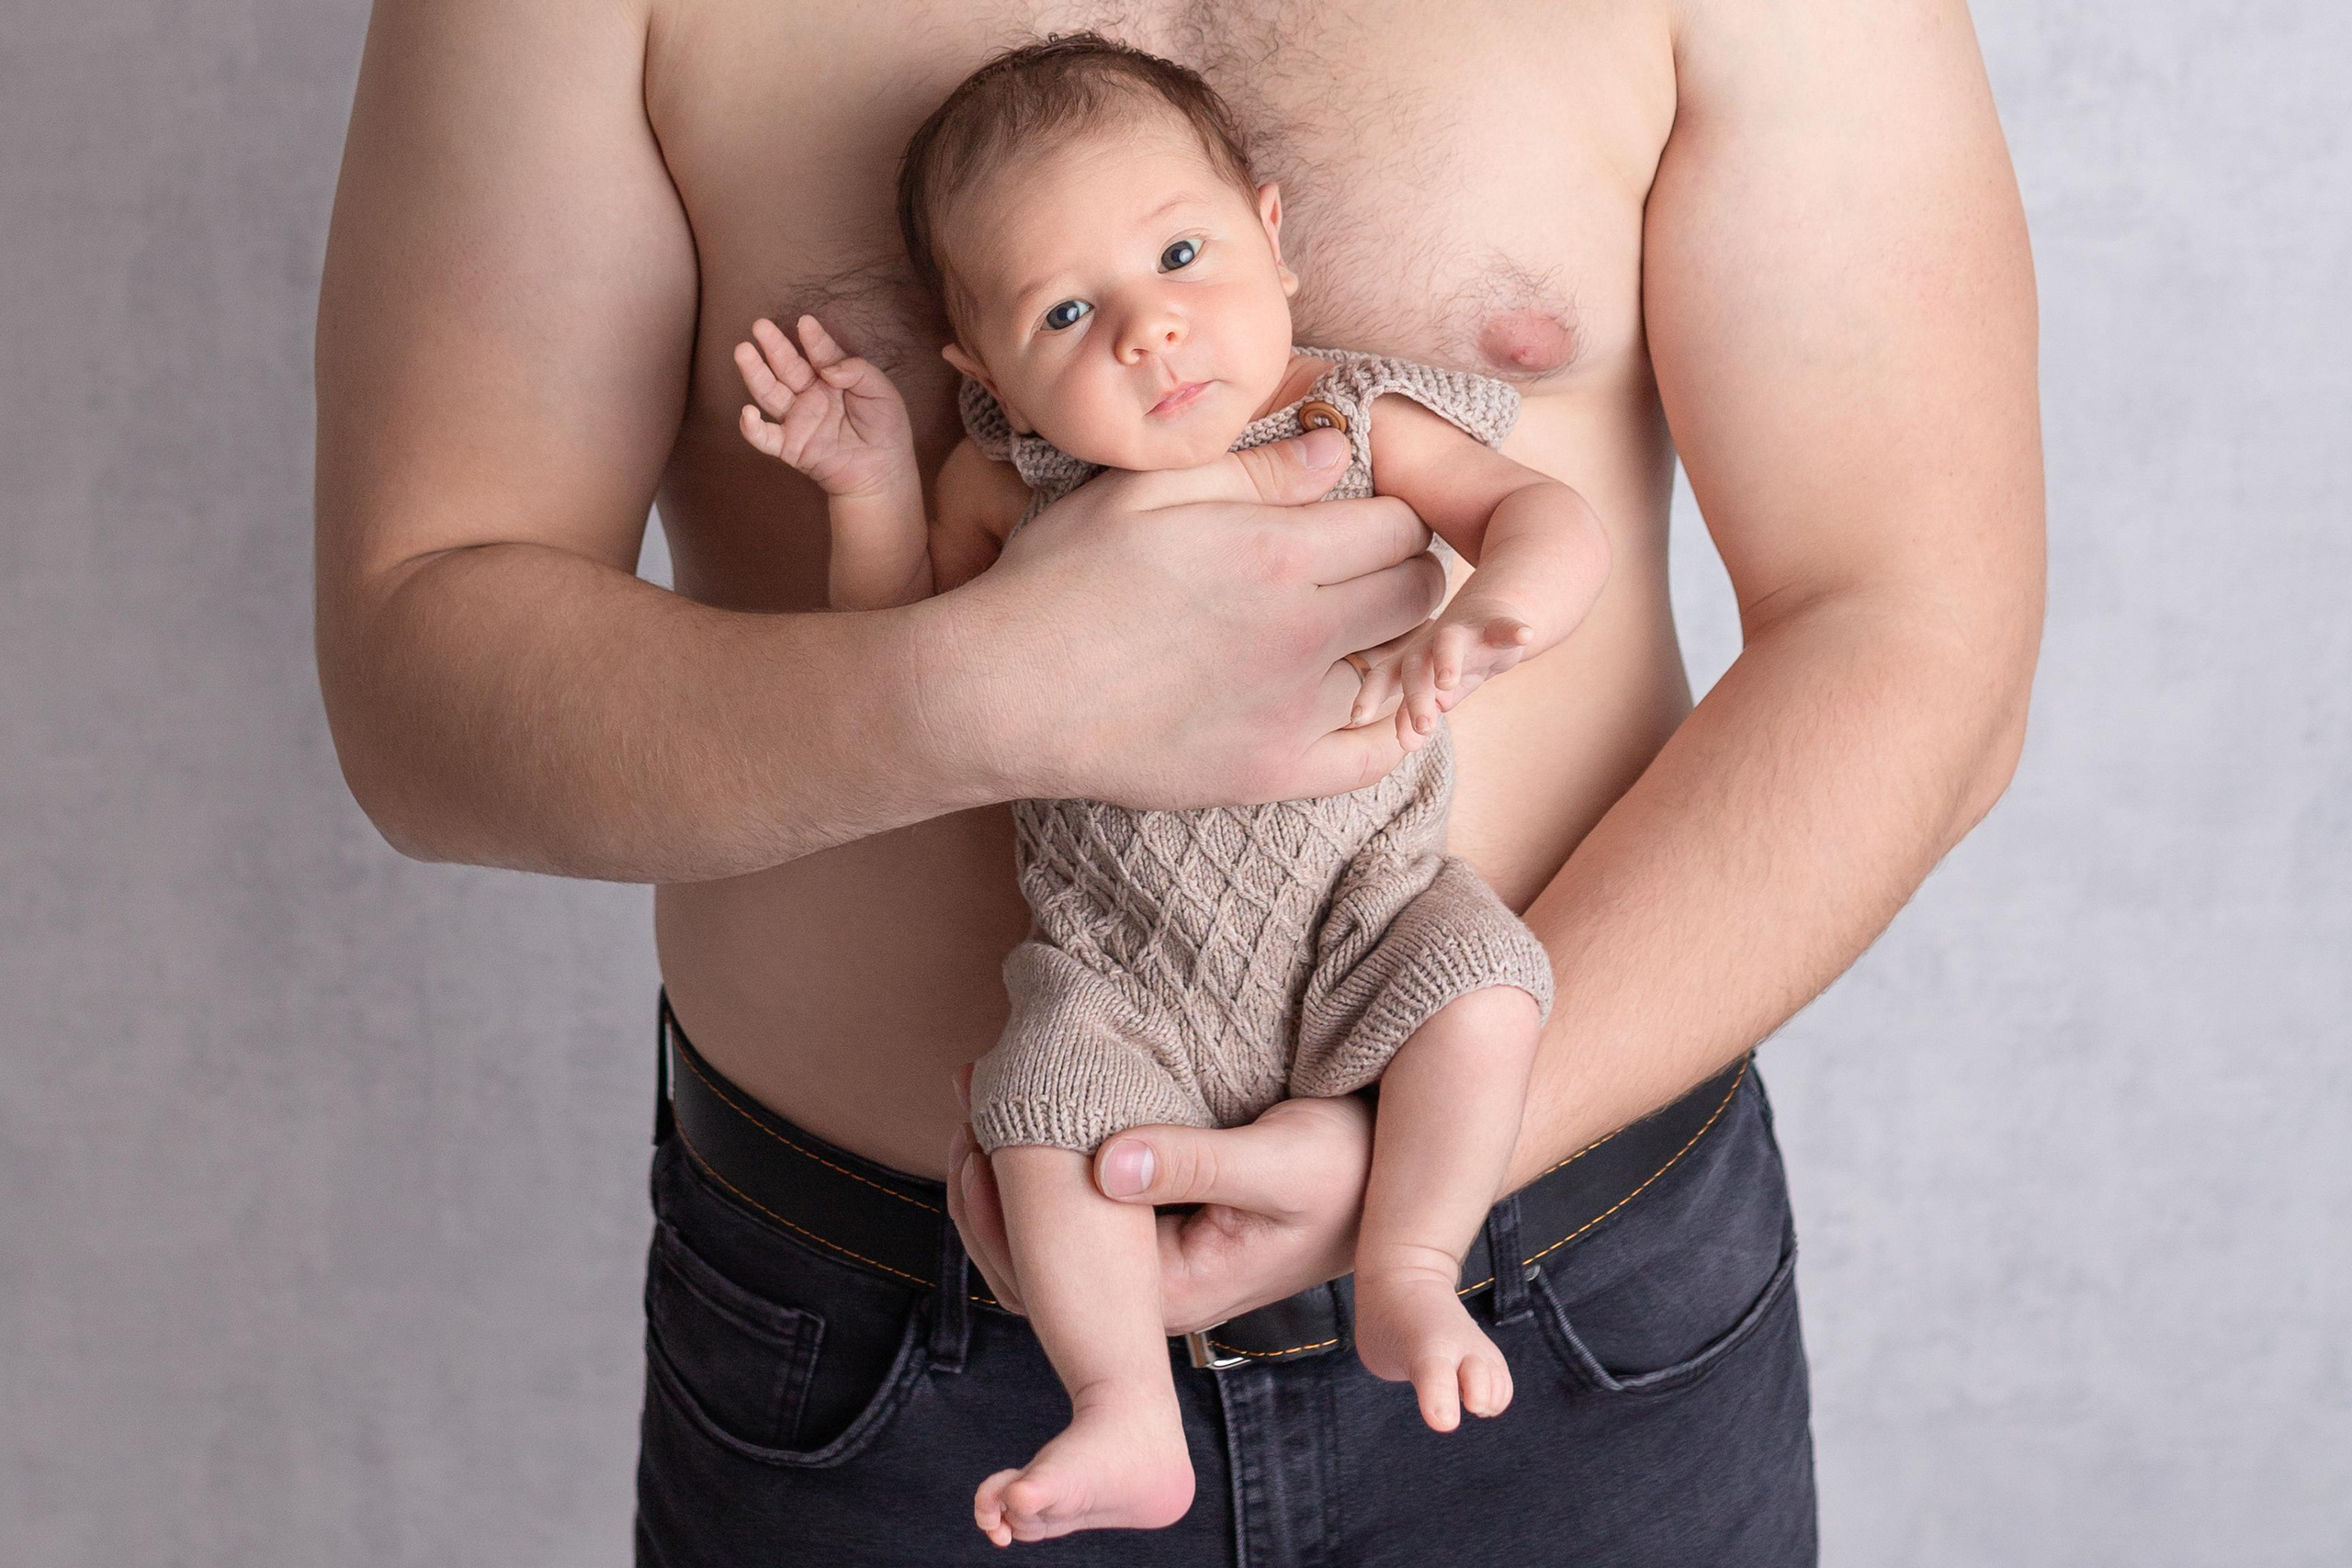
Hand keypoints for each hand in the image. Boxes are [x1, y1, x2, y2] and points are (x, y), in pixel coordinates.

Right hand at [733, 315, 915, 497]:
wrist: (884, 473)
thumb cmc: (885, 429)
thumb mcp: (881, 391)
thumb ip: (857, 371)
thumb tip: (827, 370)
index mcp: (831, 377)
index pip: (819, 354)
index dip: (813, 340)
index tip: (806, 323)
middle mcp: (810, 394)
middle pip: (787, 367)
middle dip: (773, 346)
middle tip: (760, 325)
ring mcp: (798, 419)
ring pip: (770, 393)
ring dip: (755, 374)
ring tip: (743, 351)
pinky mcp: (791, 447)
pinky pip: (766, 438)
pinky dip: (752, 428)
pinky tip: (747, 413)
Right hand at [934, 427, 1444, 807]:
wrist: (1002, 694)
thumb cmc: (1060, 580)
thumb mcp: (1144, 492)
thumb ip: (1252, 468)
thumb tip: (1340, 449)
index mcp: (1276, 553)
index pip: (1400, 525)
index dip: (1384, 517)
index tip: (1352, 524)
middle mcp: (1302, 634)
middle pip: (1416, 592)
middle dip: (1398, 572)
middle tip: (1354, 575)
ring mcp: (1294, 713)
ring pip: (1400, 667)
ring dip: (1383, 646)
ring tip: (1337, 636)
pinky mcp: (1275, 774)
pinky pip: (1377, 755)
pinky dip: (1388, 724)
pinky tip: (1361, 700)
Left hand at [946, 1077, 1374, 1334]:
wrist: (1404, 1174)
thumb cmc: (1352, 1166)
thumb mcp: (1281, 1158)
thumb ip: (1193, 1161)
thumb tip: (1101, 1163)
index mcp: (1174, 1291)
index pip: (1046, 1270)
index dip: (997, 1196)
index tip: (978, 1114)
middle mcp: (1153, 1292)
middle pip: (1030, 1261)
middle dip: (986, 1171)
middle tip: (970, 1079)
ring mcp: (1153, 1264)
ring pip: (1046, 1236)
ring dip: (1008, 1161)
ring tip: (984, 1080)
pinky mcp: (1160, 1230)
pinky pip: (1076, 1210)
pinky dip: (1043, 1158)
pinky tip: (1031, 1096)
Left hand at [1349, 595, 1536, 747]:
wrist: (1489, 618)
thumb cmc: (1452, 664)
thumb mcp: (1436, 693)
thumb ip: (1419, 716)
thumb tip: (1406, 744)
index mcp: (1412, 663)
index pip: (1383, 679)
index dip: (1369, 696)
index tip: (1356, 718)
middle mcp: (1430, 645)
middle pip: (1415, 668)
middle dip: (1416, 697)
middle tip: (1422, 726)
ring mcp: (1464, 633)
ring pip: (1450, 644)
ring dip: (1447, 661)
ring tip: (1447, 682)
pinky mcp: (1497, 623)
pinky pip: (1505, 626)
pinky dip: (1515, 630)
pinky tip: (1526, 634)